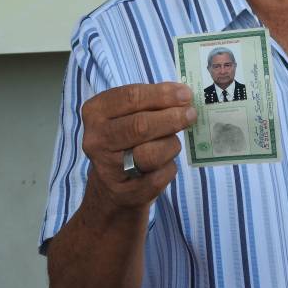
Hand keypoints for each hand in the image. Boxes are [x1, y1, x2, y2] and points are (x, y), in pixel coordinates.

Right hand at [81, 82, 195, 210]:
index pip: (131, 97)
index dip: (162, 94)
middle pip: (140, 125)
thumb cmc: (125, 139)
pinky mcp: (128, 192)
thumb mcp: (128, 113)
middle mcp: (97, 140)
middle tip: (191, 114)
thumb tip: (183, 95)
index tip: (186, 94)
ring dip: (171, 144)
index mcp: (95, 112)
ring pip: (152, 153)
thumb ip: (151, 102)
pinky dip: (170, 166)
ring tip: (173, 141)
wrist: (111, 186)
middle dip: (171, 118)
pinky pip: (161, 174)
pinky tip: (165, 162)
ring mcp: (110, 169)